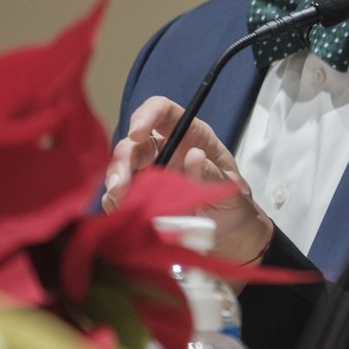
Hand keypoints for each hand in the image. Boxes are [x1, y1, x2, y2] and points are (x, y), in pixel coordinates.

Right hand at [101, 97, 273, 265]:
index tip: (136, 134)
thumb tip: (194, 155)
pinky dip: (114, 202)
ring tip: (119, 202)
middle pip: (135, 142)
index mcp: (191, 136)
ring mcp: (152, 173)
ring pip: (123, 167)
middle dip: (123, 160)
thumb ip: (212, 174)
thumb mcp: (231, 189)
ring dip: (115, 183)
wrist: (232, 236)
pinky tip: (118, 212)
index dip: (146, 115)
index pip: (163, 111)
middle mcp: (168, 150)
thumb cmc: (234, 205)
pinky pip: (119, 194)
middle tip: (121, 186)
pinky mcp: (142, 196)